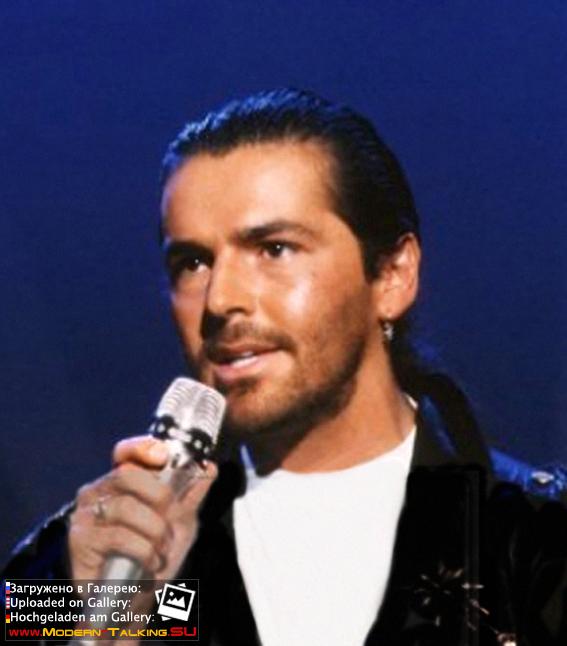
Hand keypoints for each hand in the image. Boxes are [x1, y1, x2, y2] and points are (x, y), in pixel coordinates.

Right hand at [69, 436, 216, 582]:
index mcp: (121, 482)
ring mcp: (87, 514)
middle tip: (171, 519)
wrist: (131, 603)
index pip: (125, 452)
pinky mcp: (80, 540)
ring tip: (162, 550)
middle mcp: (99, 492)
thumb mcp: (180, 524)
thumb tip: (209, 468)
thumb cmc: (153, 558)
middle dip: (160, 496)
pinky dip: (143, 550)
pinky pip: (118, 536)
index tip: (164, 456)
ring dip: (155, 531)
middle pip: (128, 475)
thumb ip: (192, 495)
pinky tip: (150, 563)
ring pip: (126, 507)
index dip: (142, 448)